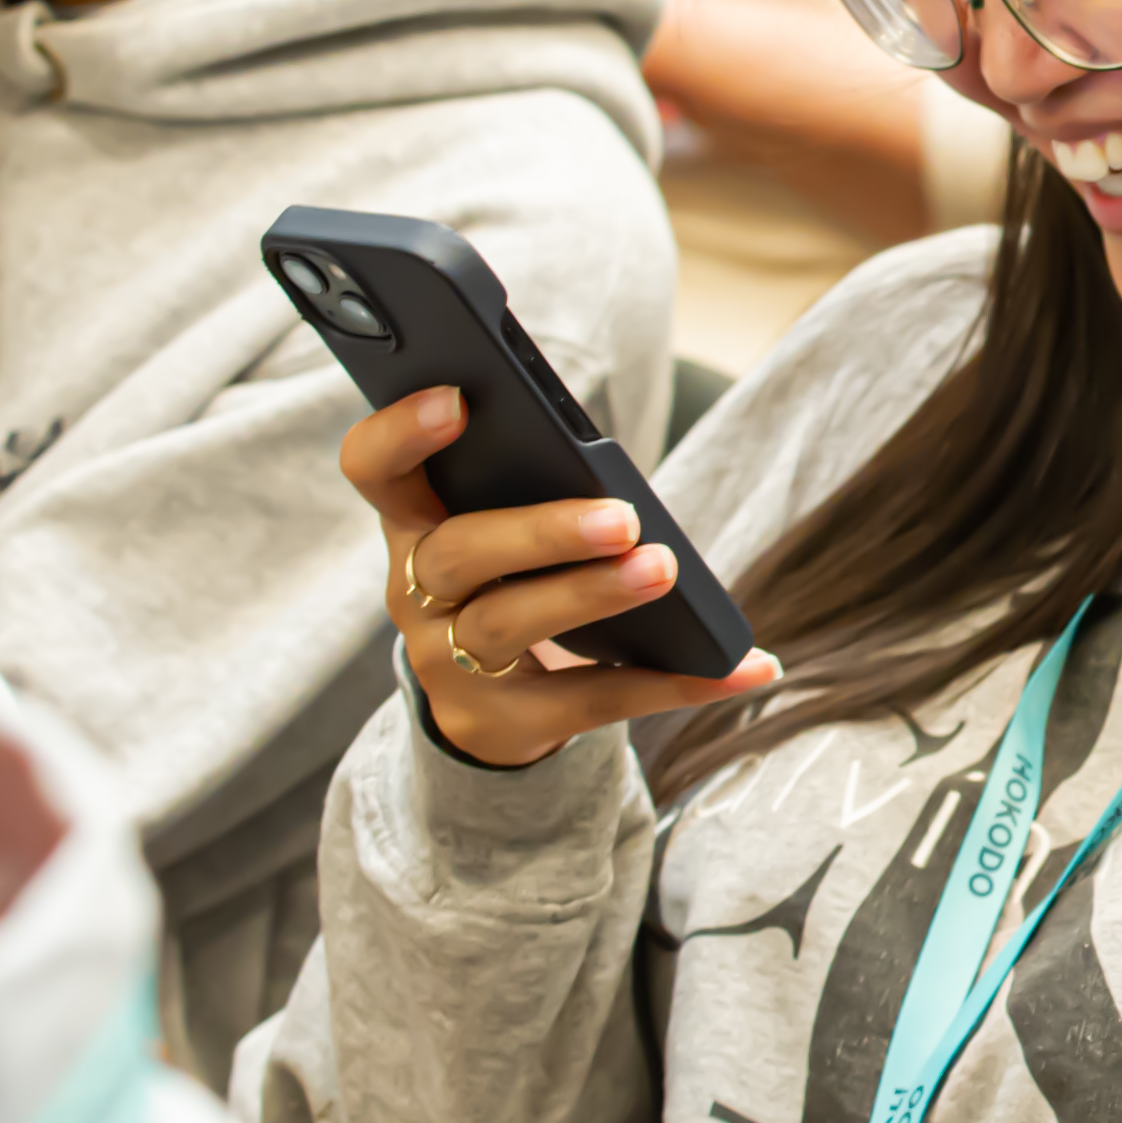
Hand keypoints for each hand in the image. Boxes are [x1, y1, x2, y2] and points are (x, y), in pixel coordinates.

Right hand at [343, 388, 775, 771]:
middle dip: (541, 532)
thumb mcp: (498, 524)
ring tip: (664, 569)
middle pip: (458, 553)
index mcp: (414, 523)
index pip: (376, 471)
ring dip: (592, 595)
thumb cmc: (508, 577)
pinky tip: (745, 668)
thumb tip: (602, 456)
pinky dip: (675, 682)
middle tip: (624, 517)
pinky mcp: (502, 723)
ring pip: (508, 625)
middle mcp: (416, 593)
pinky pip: (592, 699)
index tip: (458, 399)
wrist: (487, 703)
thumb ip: (525, 482)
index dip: (401, 435)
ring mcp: (448, 664)